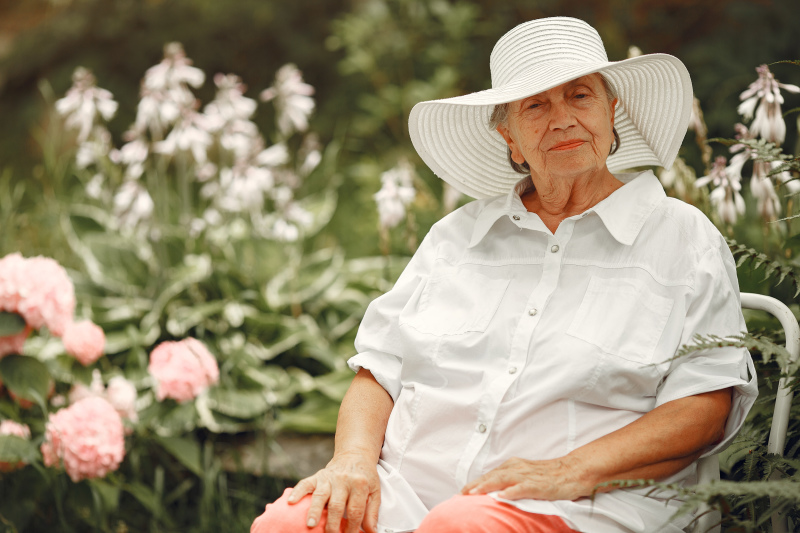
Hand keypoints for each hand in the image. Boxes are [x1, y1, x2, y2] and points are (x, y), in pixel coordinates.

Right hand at [287, 452, 380, 532]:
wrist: (355, 455)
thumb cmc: (364, 477)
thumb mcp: (374, 492)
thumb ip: (372, 513)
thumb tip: (371, 532)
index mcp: (359, 484)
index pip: (355, 510)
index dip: (352, 527)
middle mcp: (343, 480)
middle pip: (336, 505)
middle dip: (332, 524)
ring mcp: (328, 478)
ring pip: (320, 496)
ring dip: (314, 511)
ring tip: (310, 524)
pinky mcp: (317, 476)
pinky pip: (305, 484)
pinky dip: (297, 492)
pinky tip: (291, 502)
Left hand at [461, 456, 592, 500]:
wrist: (575, 471)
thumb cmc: (550, 475)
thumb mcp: (527, 475)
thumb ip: (511, 481)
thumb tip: (495, 492)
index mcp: (514, 466)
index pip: (490, 474)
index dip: (475, 482)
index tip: (461, 491)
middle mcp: (518, 468)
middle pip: (492, 475)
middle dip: (476, 484)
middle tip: (461, 494)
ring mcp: (529, 475)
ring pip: (503, 479)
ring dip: (487, 486)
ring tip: (474, 494)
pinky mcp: (540, 484)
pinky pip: (523, 487)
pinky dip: (512, 491)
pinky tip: (502, 497)